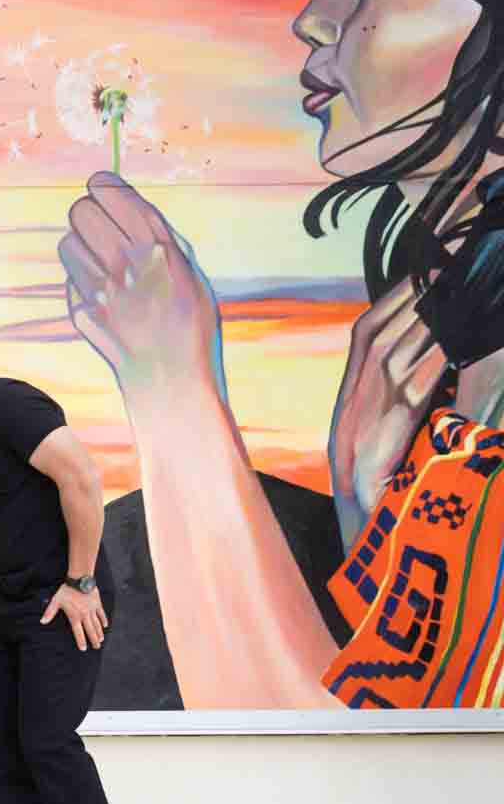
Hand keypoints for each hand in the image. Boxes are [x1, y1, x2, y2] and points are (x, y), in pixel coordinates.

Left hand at [41, 584, 108, 650]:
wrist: (80, 579)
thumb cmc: (66, 591)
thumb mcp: (56, 602)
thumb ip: (49, 613)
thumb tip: (42, 622)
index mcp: (75, 616)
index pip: (78, 632)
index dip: (81, 641)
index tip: (83, 649)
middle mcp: (85, 615)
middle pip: (90, 631)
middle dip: (93, 640)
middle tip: (97, 648)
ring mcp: (92, 610)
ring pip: (97, 624)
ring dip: (99, 633)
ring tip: (101, 640)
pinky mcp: (97, 604)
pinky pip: (101, 614)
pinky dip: (104, 620)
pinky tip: (105, 626)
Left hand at [60, 173, 225, 405]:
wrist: (171, 377)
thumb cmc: (188, 322)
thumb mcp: (190, 272)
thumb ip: (161, 238)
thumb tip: (130, 205)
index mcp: (157, 247)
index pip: (111, 193)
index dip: (103, 186)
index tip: (102, 187)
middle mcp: (124, 264)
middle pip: (80, 211)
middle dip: (90, 213)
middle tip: (101, 225)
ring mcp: (98, 289)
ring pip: (66, 242)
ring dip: (81, 244)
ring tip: (101, 259)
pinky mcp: (80, 310)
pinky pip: (68, 276)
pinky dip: (80, 276)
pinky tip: (102, 291)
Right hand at [329, 279, 446, 538]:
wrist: (370, 534)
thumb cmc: (387, 486)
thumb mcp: (393, 433)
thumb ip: (406, 396)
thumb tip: (437, 357)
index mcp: (351, 396)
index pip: (365, 332)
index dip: (391, 299)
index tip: (421, 272)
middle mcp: (351, 402)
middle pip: (375, 335)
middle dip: (408, 300)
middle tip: (443, 269)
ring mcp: (362, 421)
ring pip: (391, 357)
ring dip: (422, 324)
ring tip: (450, 296)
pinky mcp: (381, 444)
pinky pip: (409, 394)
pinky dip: (431, 365)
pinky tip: (452, 346)